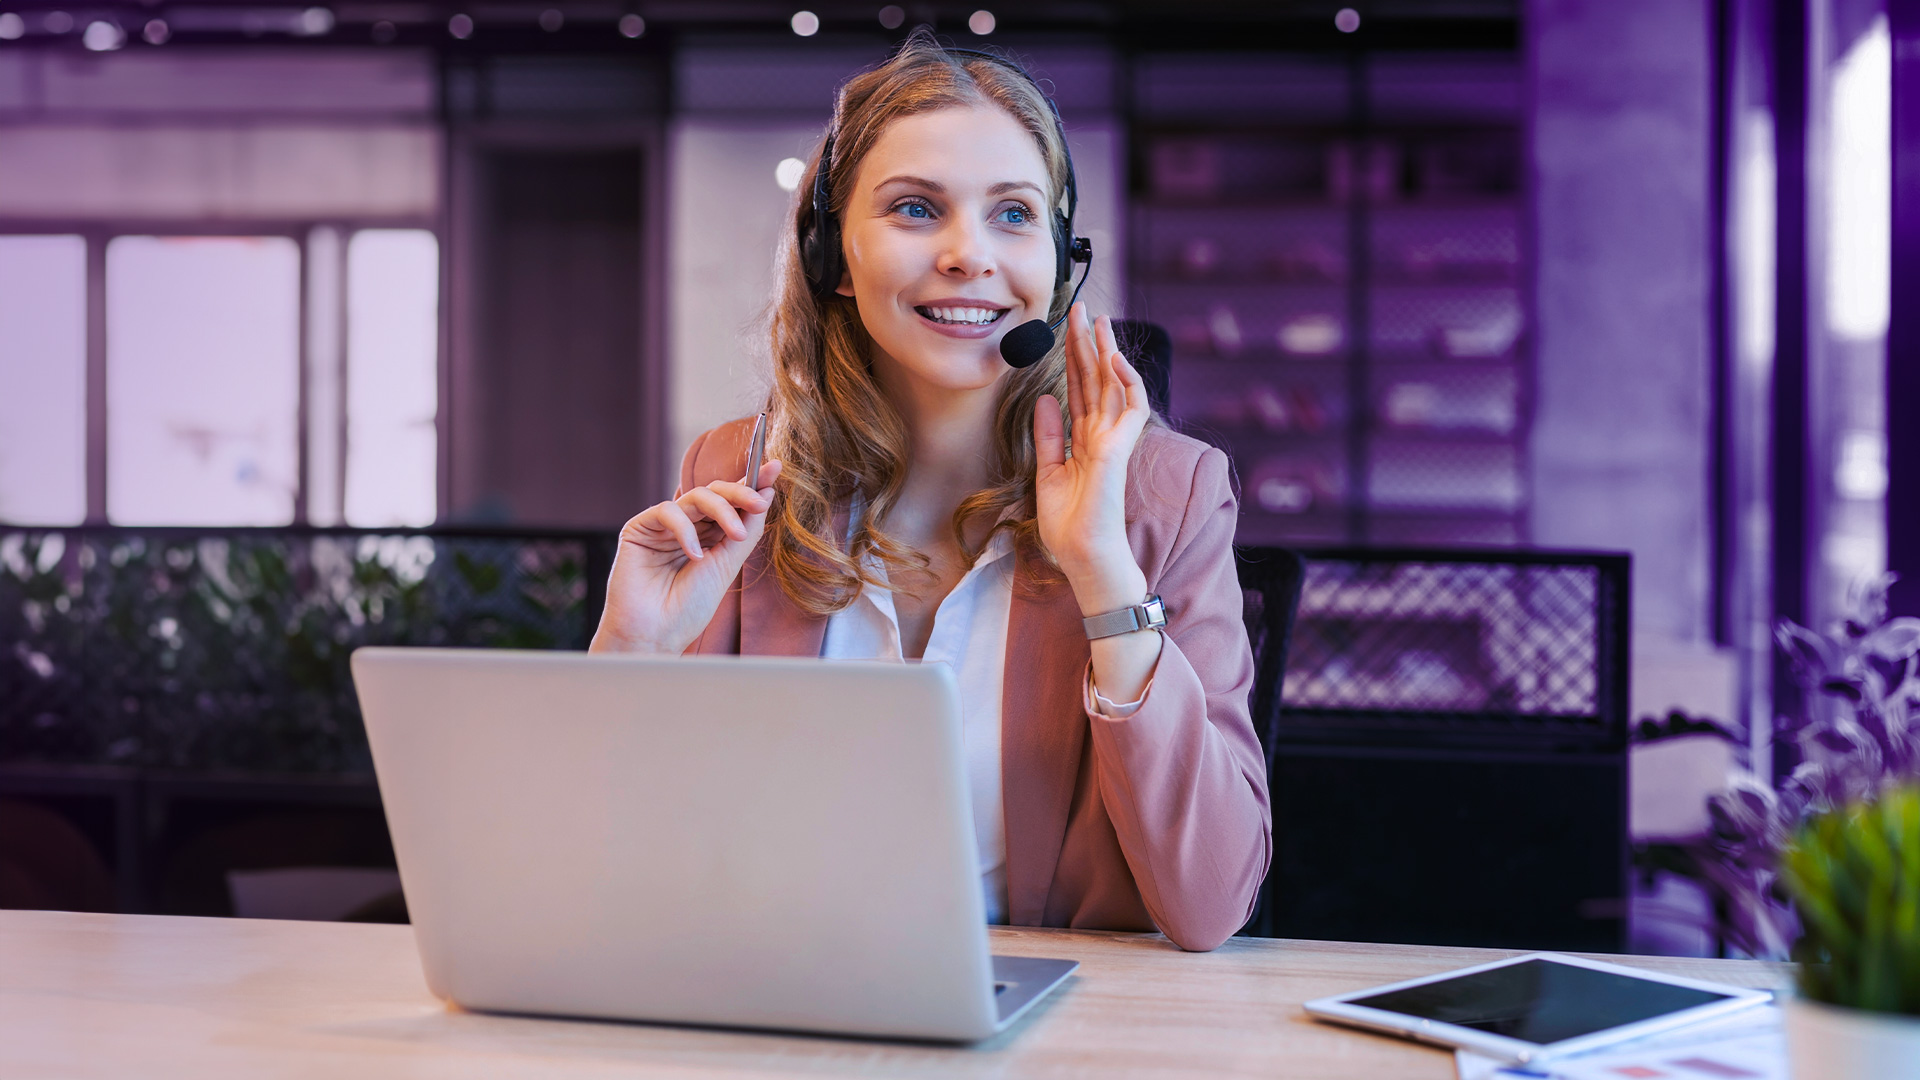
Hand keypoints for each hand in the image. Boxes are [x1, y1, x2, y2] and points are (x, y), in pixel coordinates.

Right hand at [590, 460, 781, 654]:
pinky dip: (686, 530)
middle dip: (741, 493)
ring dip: (722, 510)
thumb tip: (766, 494)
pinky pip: (668, 511)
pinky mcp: (639, 529)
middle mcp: (687, 527)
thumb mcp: (726, 566)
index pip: (731, 502)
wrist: (654, 635)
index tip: (775, 468)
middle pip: (716, 492)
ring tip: (735, 535)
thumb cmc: (687, 609)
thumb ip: (746, 531)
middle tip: (759, 503)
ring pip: (696, 496)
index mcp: (708, 536)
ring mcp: (663, 527)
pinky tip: (694, 555)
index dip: (752, 483)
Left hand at [1034, 304, 1151, 614]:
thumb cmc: (1069, 524)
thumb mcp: (1047, 470)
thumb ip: (1049, 434)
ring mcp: (1114, 440)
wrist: (1082, 555)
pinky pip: (1131, 406)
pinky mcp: (1120, 449)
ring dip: (1107, 350)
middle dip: (1088, 342)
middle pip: (1096, 378)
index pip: (1079, 388)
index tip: (1065, 327)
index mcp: (1085, 439)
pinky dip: (1126, 380)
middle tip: (1080, 307)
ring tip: (1098, 320)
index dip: (1073, 357)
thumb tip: (1044, 398)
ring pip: (1114, 384)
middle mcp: (1102, 435)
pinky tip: (1112, 357)